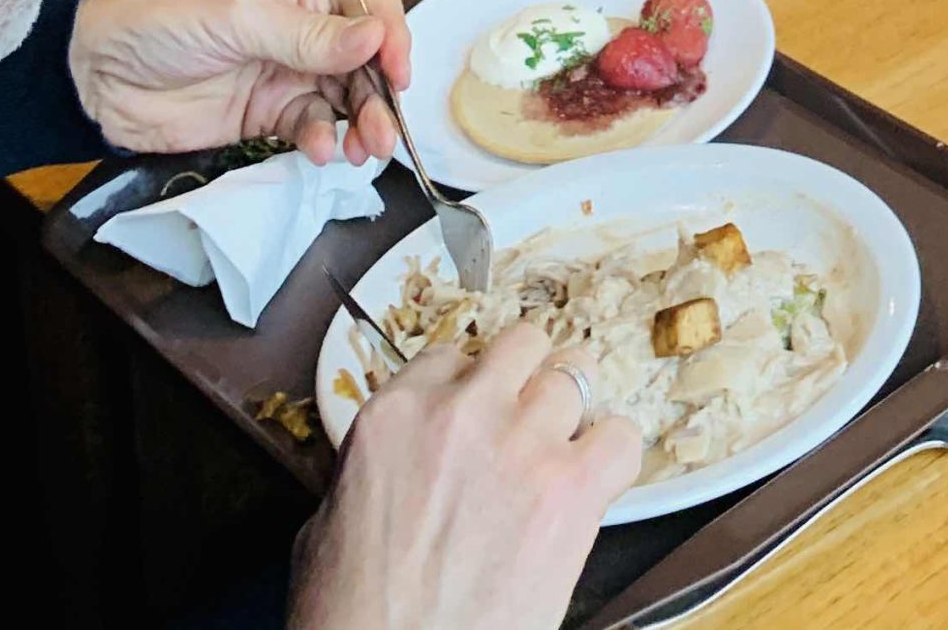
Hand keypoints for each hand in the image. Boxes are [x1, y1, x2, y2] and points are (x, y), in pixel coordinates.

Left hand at [68, 0, 409, 166]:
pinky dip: (322, 138)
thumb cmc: (165, 20)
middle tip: (384, 132)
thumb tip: (375, 39)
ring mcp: (289, 69)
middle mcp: (306, 22)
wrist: (96, 77)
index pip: (369, 1)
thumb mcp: (241, 15)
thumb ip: (309, 34)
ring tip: (363, 152)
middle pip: (366, 56)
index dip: (391, 35)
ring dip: (360, 122)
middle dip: (380, 93)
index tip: (396, 73)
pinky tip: (320, 150)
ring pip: (346, 95)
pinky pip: (311, 124)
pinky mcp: (268, 112)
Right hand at [290, 323, 639, 629]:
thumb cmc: (348, 618)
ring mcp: (522, 443)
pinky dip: (613, 456)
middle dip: (527, 380)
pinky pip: (621, 436)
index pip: (454, 357)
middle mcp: (463, 411)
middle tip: (525, 422)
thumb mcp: (326, 525)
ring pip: (577, 375)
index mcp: (396, 414)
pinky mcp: (570, 489)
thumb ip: (375, 466)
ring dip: (570, 413)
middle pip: (524, 345)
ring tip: (559, 454)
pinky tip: (594, 484)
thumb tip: (402, 461)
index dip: (470, 388)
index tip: (477, 416)